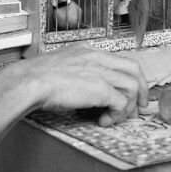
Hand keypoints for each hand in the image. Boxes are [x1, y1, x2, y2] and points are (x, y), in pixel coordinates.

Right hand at [14, 44, 147, 126]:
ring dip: (128, 106)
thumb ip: (77, 72)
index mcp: (89, 51)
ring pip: (133, 86)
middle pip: (134, 69)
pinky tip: (104, 120)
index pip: (120, 60)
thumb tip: (84, 89)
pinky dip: (117, 115)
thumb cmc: (36, 78)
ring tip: (116, 118)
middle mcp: (98, 58)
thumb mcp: (62, 67)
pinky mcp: (100, 88)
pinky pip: (122, 102)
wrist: (28, 81)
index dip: (130, 77)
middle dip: (142, 90)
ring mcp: (101, 72)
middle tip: (138, 107)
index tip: (131, 92)